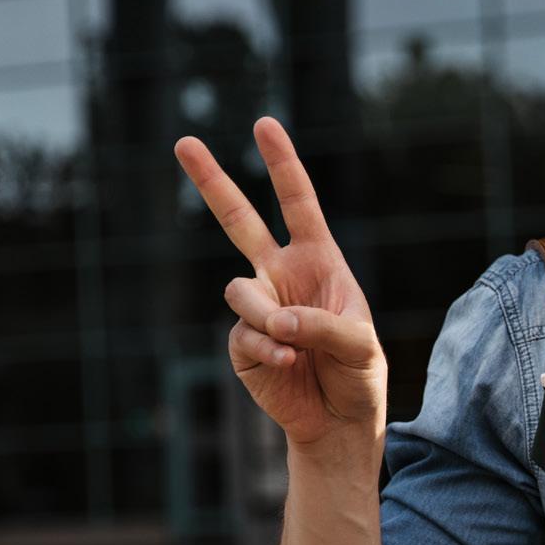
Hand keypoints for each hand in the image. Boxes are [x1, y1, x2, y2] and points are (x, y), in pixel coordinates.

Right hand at [175, 117, 385, 454]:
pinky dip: (270, 350)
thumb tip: (275, 319)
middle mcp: (281, 275)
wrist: (339, 421)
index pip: (297, 203)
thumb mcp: (360, 344)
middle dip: (210, 180)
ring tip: (297, 347)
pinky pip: (244, 333)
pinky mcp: (242, 341)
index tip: (263, 124)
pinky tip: (291, 367)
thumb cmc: (359, 374)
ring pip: (240, 291)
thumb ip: (321, 325)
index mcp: (318, 260)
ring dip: (268, 317)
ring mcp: (258, 306)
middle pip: (238, 219)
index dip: (282, 164)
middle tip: (184, 141)